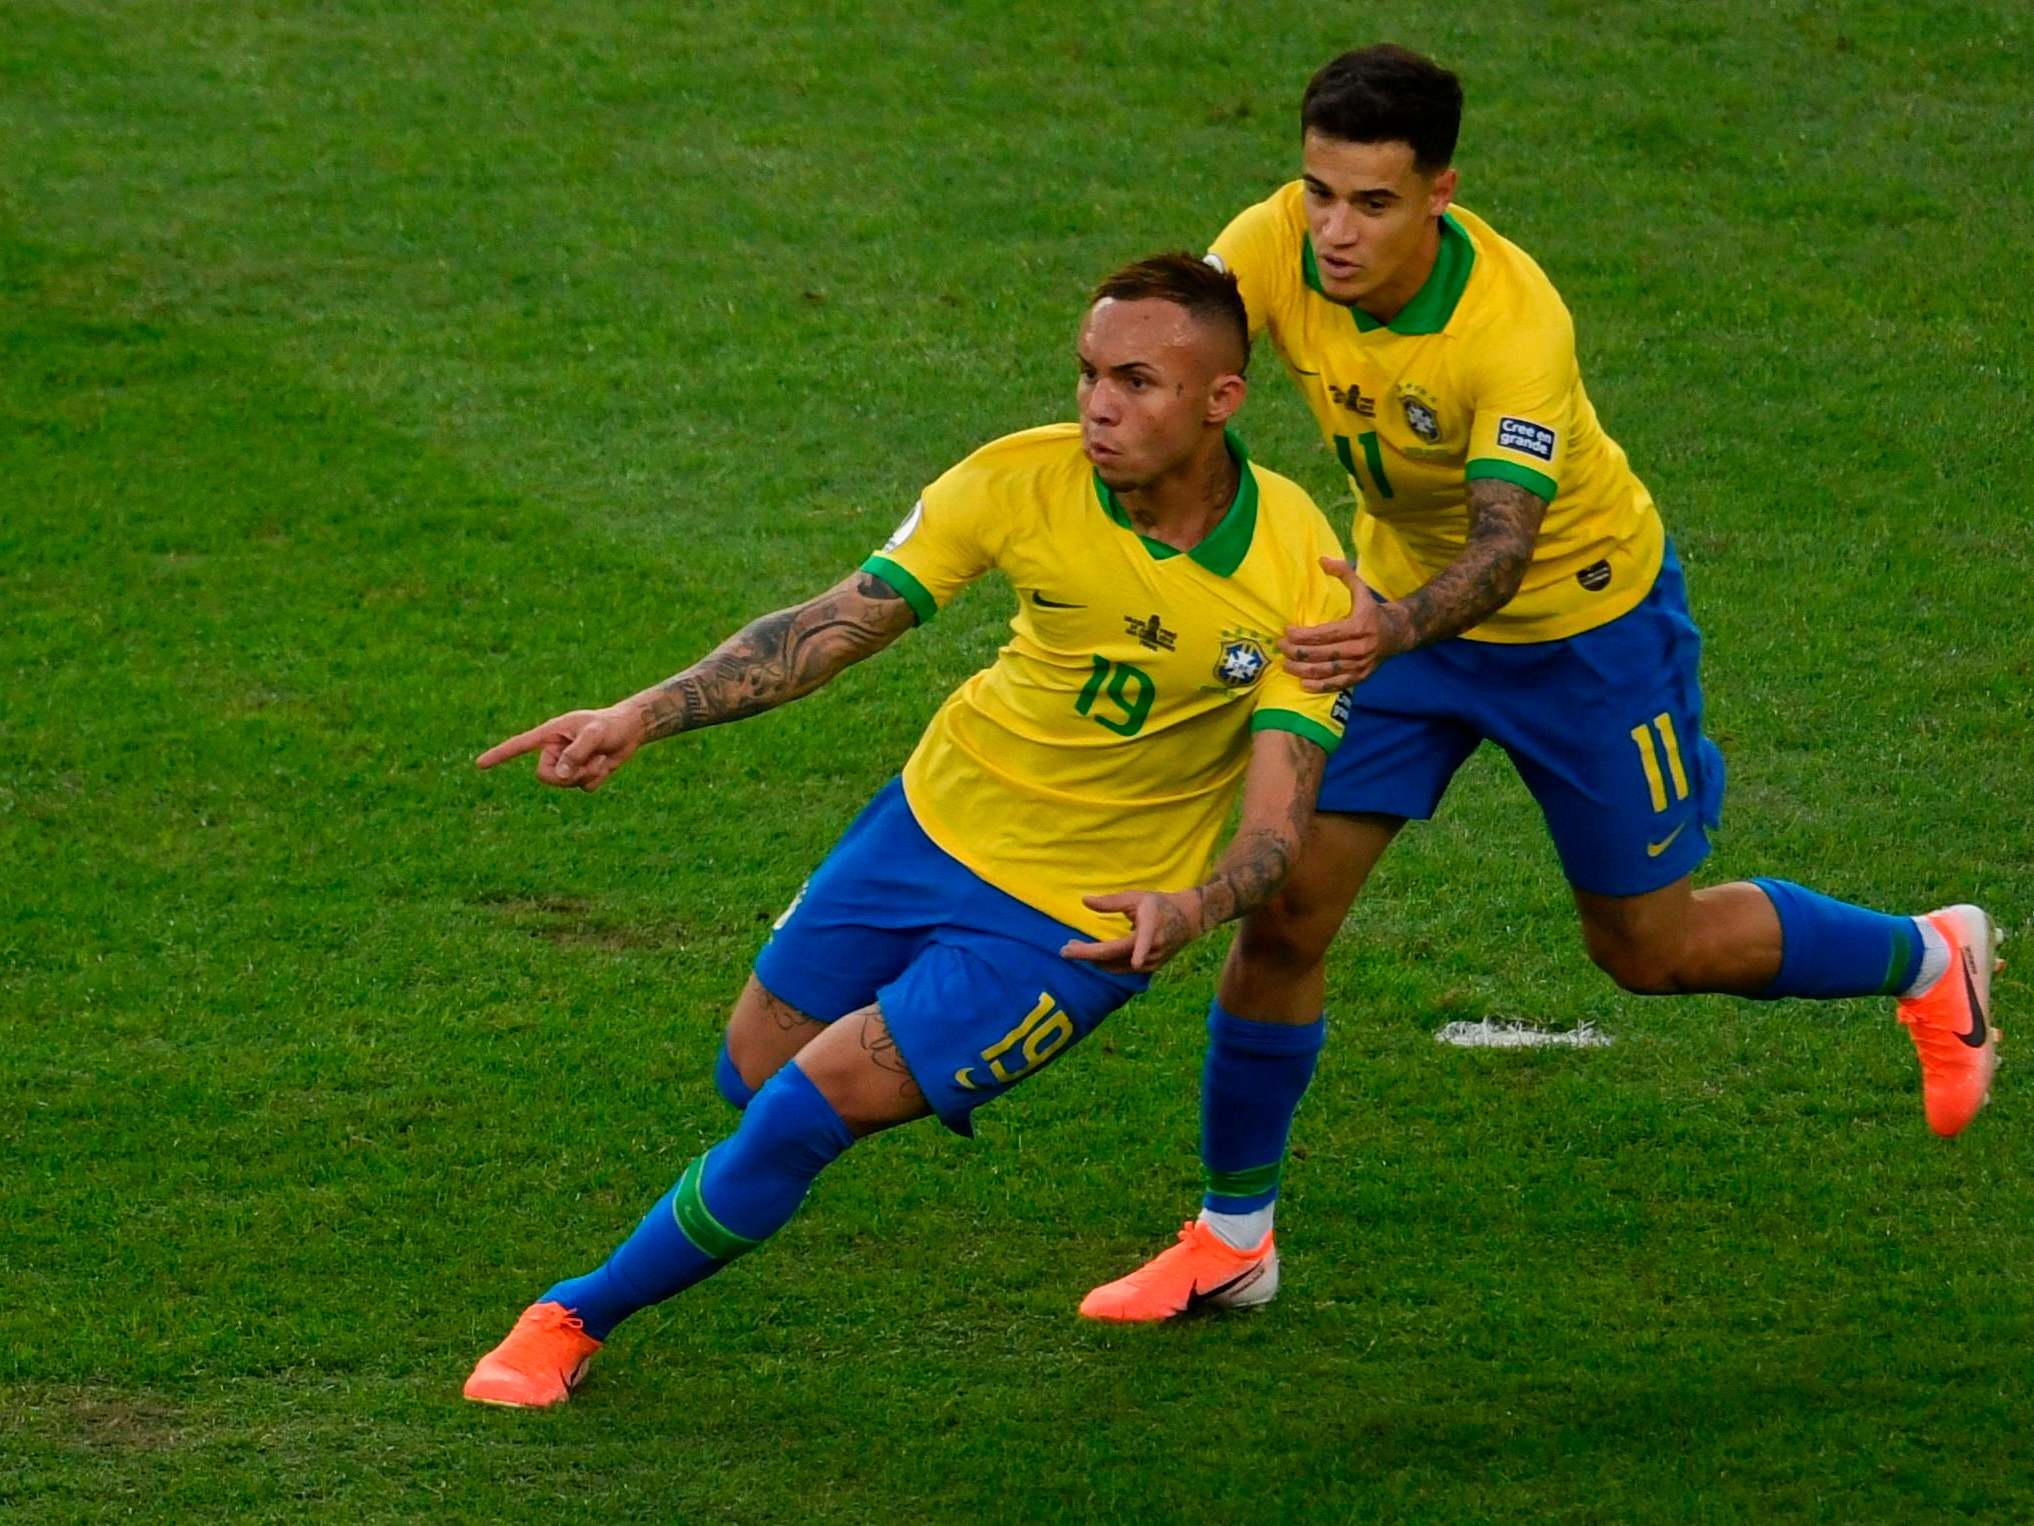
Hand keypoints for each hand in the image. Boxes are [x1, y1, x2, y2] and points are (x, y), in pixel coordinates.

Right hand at [475, 703, 645, 791]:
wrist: (630, 730)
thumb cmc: (610, 725)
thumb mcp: (594, 735)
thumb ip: (575, 753)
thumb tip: (558, 775)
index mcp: (550, 734)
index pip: (518, 745)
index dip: (499, 755)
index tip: (480, 764)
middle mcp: (555, 750)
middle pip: (544, 776)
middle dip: (567, 776)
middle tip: (588, 763)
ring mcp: (568, 764)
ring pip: (565, 784)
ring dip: (586, 775)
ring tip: (600, 758)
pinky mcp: (581, 774)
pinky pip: (583, 788)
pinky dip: (596, 779)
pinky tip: (605, 764)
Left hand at [1059, 889, 1205, 974]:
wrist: (1187, 920)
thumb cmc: (1159, 905)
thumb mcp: (1137, 898)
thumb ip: (1111, 902)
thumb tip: (1085, 901)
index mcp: (1153, 927)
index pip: (1144, 941)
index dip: (1140, 952)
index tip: (1136, 963)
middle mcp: (1153, 948)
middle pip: (1117, 955)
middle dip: (1089, 954)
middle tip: (1065, 950)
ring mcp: (1152, 961)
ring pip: (1117, 965)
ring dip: (1094, 959)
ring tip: (1073, 949)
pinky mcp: (1149, 968)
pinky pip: (1122, 969)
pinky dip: (1105, 963)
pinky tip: (1091, 956)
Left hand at [1278, 556, 1403, 691]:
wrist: (1398, 633)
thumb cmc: (1373, 610)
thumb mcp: (1362, 589)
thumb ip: (1344, 573)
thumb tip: (1322, 559)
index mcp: (1359, 626)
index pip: (1326, 633)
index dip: (1304, 635)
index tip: (1286, 631)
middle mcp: (1360, 647)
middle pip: (1323, 653)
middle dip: (1298, 652)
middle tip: (1280, 646)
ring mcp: (1361, 665)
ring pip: (1328, 671)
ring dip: (1304, 670)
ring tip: (1285, 665)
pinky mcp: (1361, 677)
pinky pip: (1338, 684)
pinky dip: (1320, 686)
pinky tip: (1303, 683)